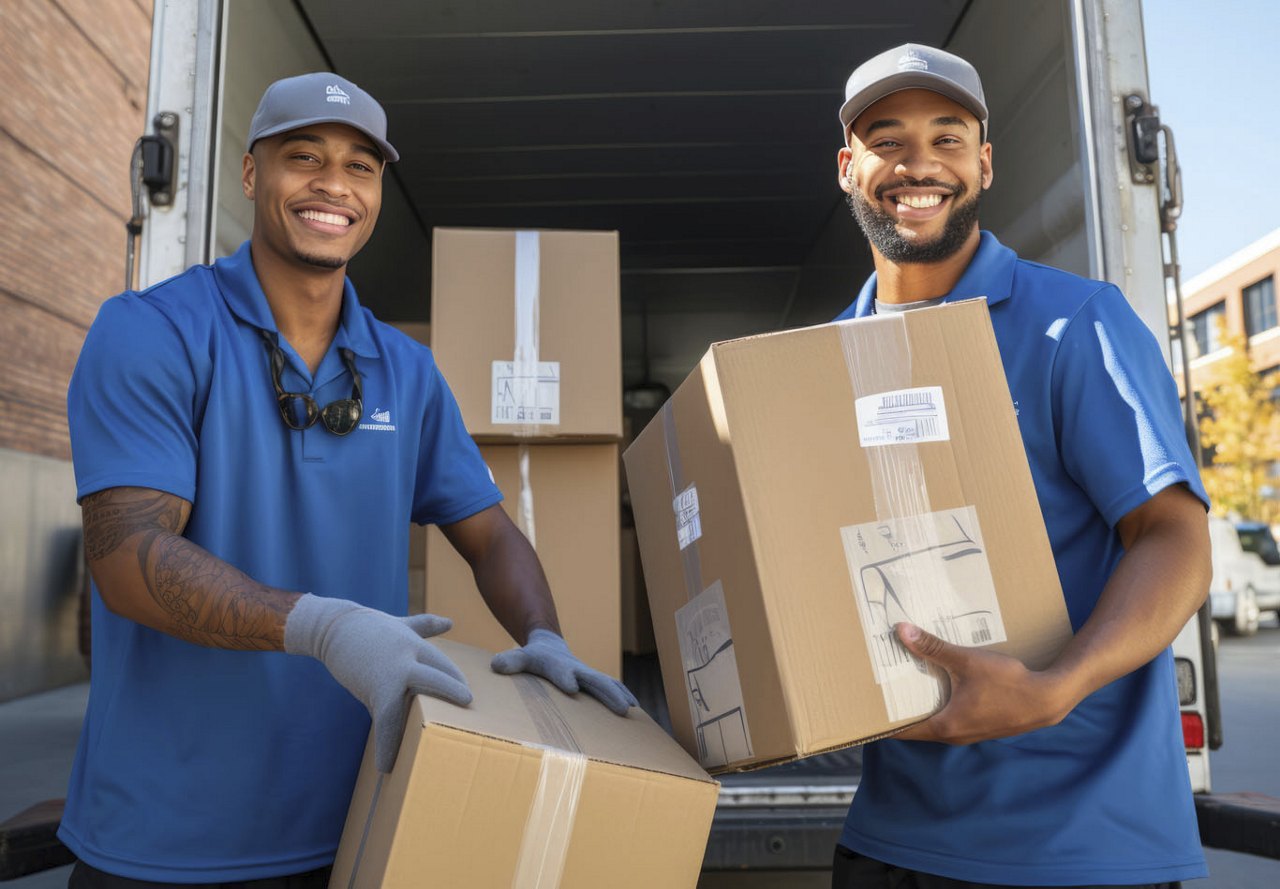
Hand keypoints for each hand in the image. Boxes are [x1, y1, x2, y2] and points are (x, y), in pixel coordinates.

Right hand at [284, 594, 472, 771]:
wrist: (334, 627)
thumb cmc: (369, 628)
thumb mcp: (402, 624)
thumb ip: (426, 626)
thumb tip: (450, 622)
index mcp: (416, 645)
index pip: (443, 665)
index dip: (455, 682)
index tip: (466, 701)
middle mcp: (408, 657)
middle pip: (440, 675)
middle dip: (453, 691)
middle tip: (468, 707)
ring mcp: (393, 671)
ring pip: (416, 699)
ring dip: (425, 723)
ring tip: (434, 747)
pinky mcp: (375, 688)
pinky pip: (386, 720)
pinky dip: (387, 743)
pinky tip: (387, 765)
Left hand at [491, 629, 637, 714]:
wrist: (550, 647)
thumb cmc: (533, 657)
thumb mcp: (519, 659)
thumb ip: (510, 662)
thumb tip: (496, 665)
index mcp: (557, 666)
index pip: (561, 672)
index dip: (565, 678)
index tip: (572, 687)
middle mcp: (577, 670)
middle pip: (595, 680)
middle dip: (608, 693)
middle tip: (621, 708)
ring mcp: (588, 675)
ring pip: (607, 684)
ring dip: (620, 696)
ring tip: (632, 710)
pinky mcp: (594, 681)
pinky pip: (612, 687)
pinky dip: (624, 694)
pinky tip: (636, 708)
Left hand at [891, 622, 1073, 744]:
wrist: (1048, 698)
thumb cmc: (1007, 683)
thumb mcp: (966, 661)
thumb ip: (933, 647)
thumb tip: (902, 631)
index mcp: (944, 726)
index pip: (902, 730)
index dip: (883, 720)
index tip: (867, 708)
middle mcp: (954, 735)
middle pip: (917, 725)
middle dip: (900, 707)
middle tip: (883, 687)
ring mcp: (970, 733)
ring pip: (936, 721)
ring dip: (923, 705)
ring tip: (908, 682)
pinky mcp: (982, 726)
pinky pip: (953, 717)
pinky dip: (942, 704)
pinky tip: (943, 684)